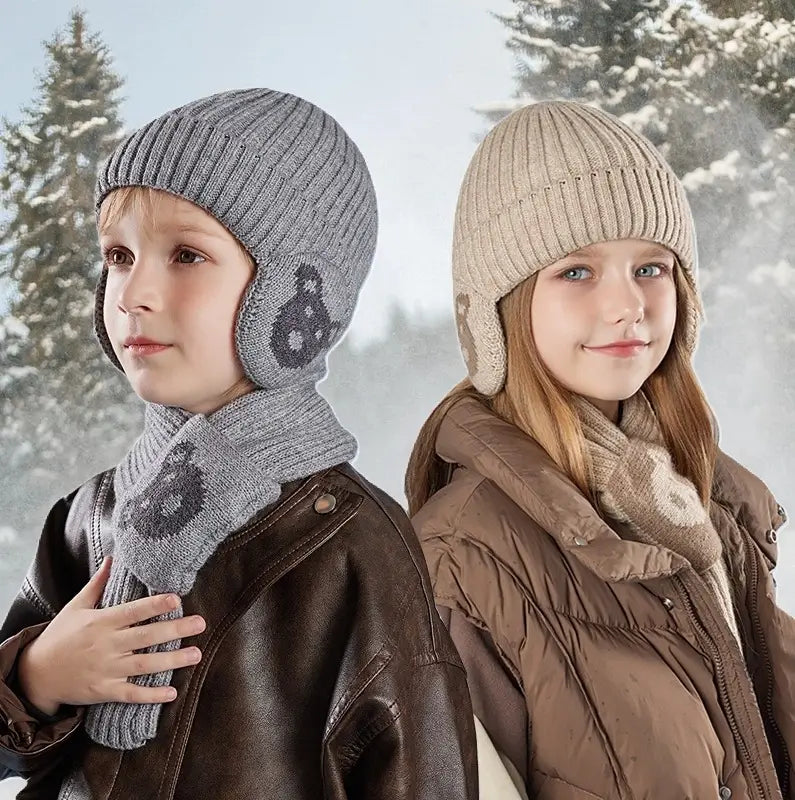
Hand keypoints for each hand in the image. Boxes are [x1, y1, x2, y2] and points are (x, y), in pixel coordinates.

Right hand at [17, 556, 204, 715]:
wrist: (36, 675)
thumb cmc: (59, 636)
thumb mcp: (76, 607)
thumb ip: (98, 584)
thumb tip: (113, 558)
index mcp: (100, 622)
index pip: (132, 611)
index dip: (154, 605)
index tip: (176, 599)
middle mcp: (105, 645)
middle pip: (145, 637)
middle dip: (174, 630)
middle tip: (200, 623)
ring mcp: (105, 670)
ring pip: (143, 665)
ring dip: (172, 660)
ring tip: (196, 654)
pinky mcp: (104, 691)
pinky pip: (131, 694)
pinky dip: (151, 695)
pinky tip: (172, 693)